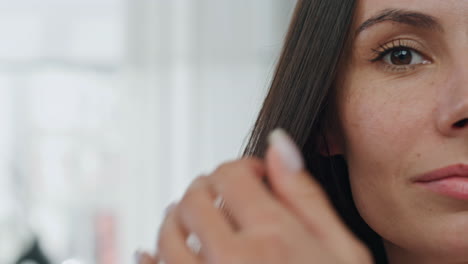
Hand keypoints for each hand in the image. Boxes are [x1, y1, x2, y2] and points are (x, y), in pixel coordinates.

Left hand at [149, 129, 371, 263]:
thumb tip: (279, 146)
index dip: (241, 166)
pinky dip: (146, 257)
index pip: (231, 174)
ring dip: (177, 218)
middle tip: (224, 196)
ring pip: (166, 231)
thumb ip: (305, 196)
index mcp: (273, 239)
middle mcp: (231, 261)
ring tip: (194, 221)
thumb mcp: (342, 251)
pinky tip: (151, 252)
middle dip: (209, 188)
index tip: (252, 176)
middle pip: (194, 195)